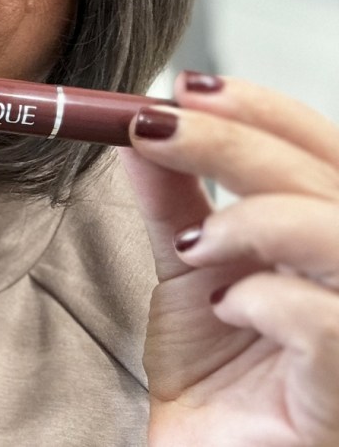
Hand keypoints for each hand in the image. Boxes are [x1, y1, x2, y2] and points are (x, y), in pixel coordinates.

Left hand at [121, 72, 338, 446]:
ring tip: (196, 244)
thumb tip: (143, 123)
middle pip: (327, 178)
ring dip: (256, 217)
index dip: (262, 109)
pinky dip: (268, 299)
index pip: (323, 150)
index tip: (184, 86)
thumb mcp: (187, 270)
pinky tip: (228, 308)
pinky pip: (330, 325)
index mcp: (327, 242)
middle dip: (233, 141)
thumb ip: (175, 200)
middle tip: (153, 126)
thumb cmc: (213, 377)